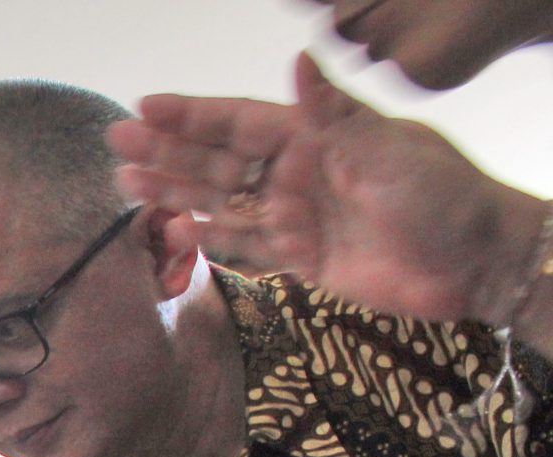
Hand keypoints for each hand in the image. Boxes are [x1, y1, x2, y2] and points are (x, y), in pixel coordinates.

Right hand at [110, 55, 547, 323]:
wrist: (474, 262)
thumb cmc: (442, 196)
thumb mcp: (388, 149)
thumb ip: (334, 113)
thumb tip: (297, 60)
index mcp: (318, 137)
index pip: (241, 121)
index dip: (193, 116)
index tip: (145, 107)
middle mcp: (299, 171)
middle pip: (220, 160)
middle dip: (168, 152)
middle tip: (116, 144)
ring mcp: (297, 214)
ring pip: (223, 202)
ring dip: (176, 193)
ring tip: (128, 185)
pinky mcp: (302, 257)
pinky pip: (245, 246)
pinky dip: (211, 240)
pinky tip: (177, 230)